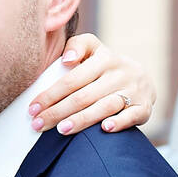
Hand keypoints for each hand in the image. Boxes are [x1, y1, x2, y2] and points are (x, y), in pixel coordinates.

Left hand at [28, 32, 155, 135]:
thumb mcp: (94, 50)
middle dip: (58, 111)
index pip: (72, 79)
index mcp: (104, 58)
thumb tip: (67, 59)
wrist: (142, 79)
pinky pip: (132, 115)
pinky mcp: (144, 107)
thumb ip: (78, 46)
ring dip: (83, 119)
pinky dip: (119, 122)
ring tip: (62, 130)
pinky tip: (104, 129)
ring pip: (105, 106)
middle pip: (84, 95)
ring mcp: (133, 90)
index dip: (51, 94)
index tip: (33, 108)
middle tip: (38, 124)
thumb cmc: (106, 68)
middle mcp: (119, 73)